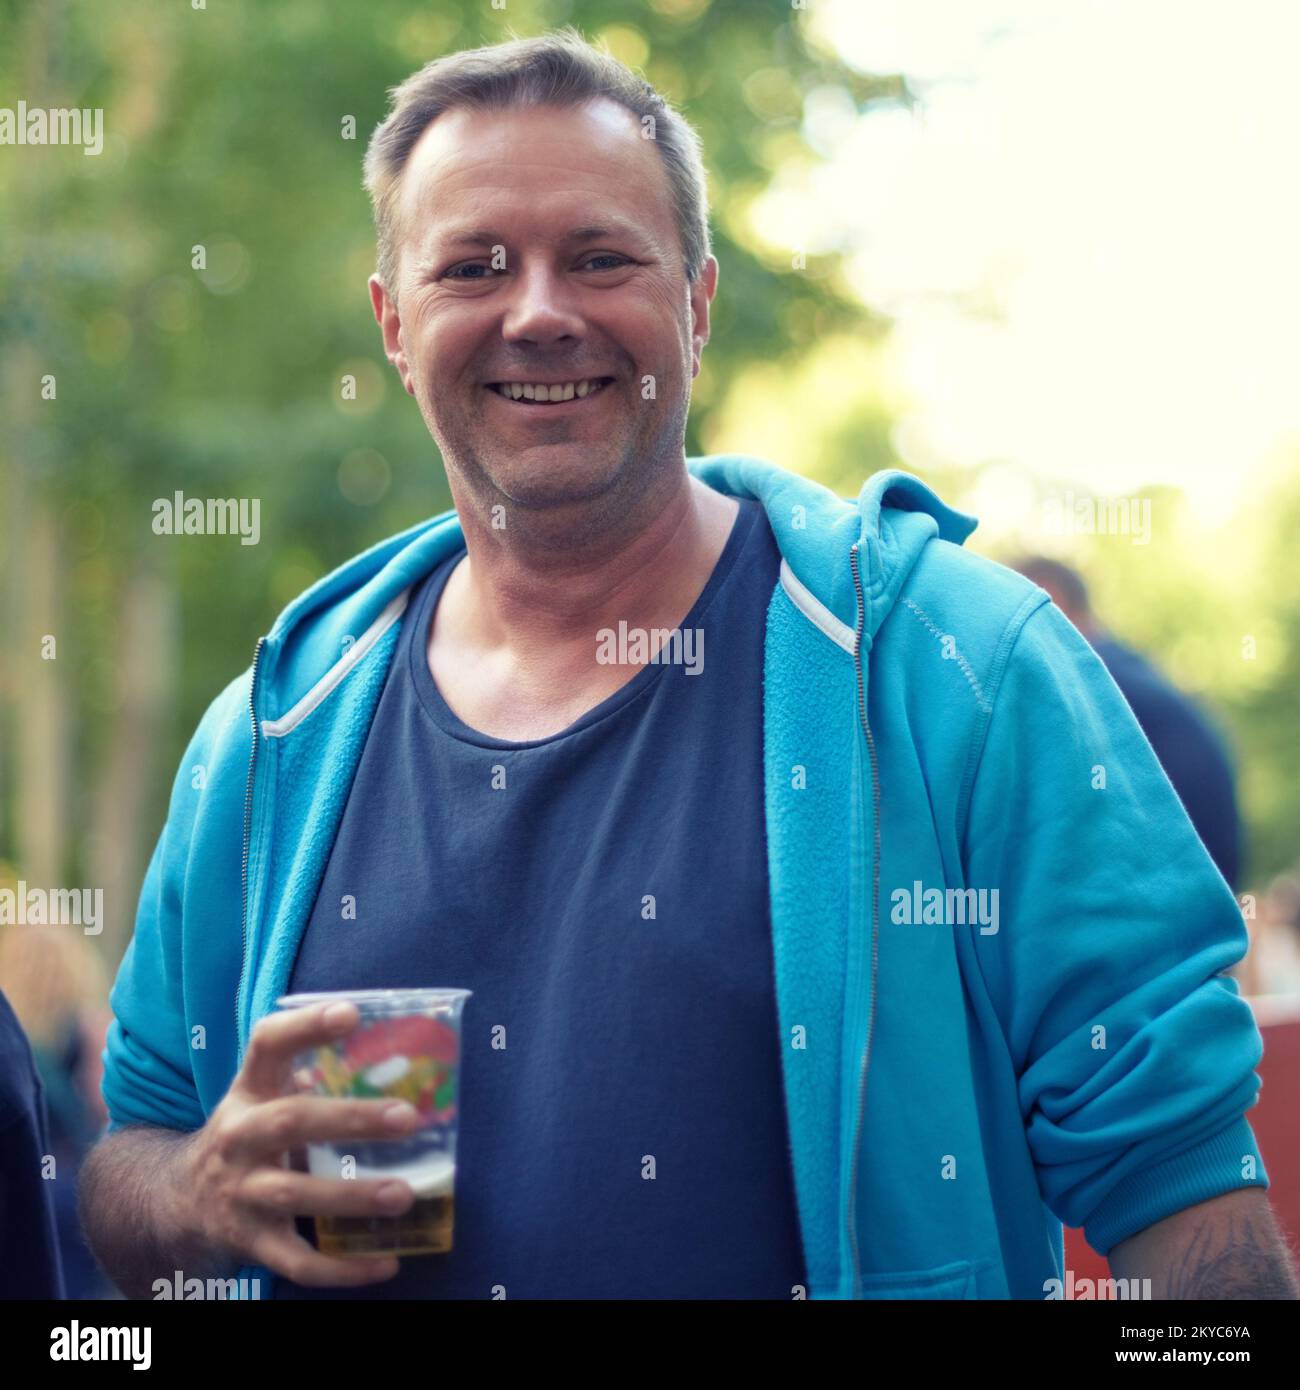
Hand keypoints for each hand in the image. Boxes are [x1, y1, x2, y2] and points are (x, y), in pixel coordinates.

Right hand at [174, 1001, 419, 1286]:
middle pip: (290, 1121)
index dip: (307, 1026)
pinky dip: (343, 1268)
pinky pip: (297, 1262)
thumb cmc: (246, 1136)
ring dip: (352, 1196)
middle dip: (350, 1119)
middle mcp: (239, 1137)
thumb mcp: (262, 1097)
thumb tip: (391, 1059)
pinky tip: (387, 1262)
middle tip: (407, 1118)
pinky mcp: (250, 1242)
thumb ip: (310, 1076)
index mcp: (248, 1092)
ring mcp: (242, 1192)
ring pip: (295, 1195)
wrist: (176, 1202)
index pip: (268, 1044)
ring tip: (404, 1194)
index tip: (352, 1013)